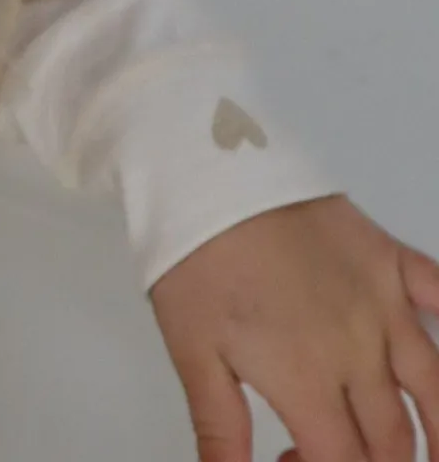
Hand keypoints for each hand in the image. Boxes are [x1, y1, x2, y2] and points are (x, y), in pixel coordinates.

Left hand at [150, 196, 438, 461]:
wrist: (206, 171)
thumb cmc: (192, 256)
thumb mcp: (191, 352)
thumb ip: (220, 430)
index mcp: (307, 380)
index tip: (291, 461)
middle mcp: (358, 351)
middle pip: (393, 438)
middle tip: (333, 450)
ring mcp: (381, 303)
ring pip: (437, 387)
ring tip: (431, 450)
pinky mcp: (387, 258)